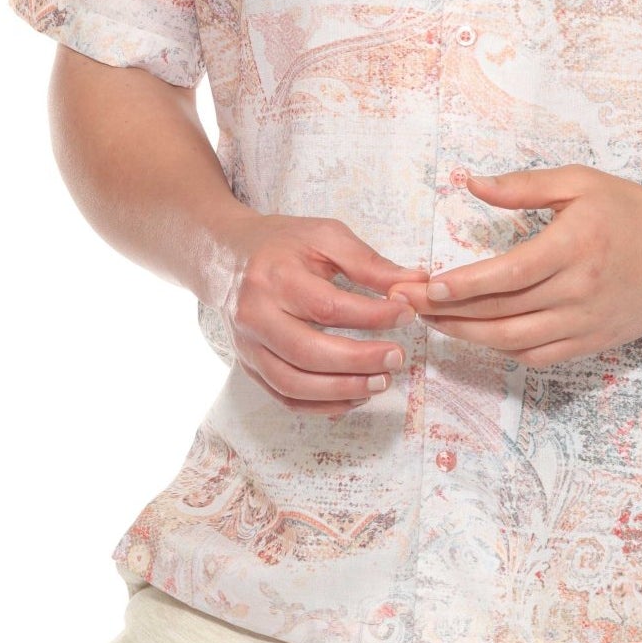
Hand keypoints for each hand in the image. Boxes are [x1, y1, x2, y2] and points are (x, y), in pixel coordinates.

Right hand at [221, 214, 428, 417]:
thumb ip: (369, 263)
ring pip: (293, 383)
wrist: (227, 258)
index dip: (372, 316)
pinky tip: (353, 397)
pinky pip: (284, 397)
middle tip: (396, 358)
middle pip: (308, 352)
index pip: (328, 307)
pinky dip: (320, 405)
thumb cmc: (281, 244)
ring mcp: (248, 345)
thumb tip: (414, 284)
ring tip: (380, 382)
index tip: (407, 314)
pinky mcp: (249, 365)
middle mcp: (256, 315)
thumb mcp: (325, 237)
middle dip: (358, 361)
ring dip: (341, 390)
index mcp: (275, 277)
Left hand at [388, 166, 641, 365]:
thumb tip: (470, 184)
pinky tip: (480, 334)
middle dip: (449, 312)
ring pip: (515, 341)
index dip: (464, 285)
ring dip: (468, 335)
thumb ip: (523, 186)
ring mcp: (587, 322)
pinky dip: (503, 349)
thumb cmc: (628, 210)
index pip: (509, 275)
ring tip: (434, 322)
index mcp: (574, 246)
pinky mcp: (593, 343)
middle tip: (409, 305)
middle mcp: (579, 290)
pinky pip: (538, 356)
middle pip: (503, 312)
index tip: (427, 286)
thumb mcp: (579, 182)